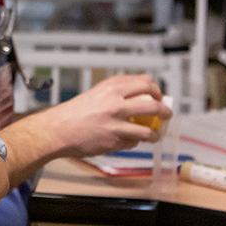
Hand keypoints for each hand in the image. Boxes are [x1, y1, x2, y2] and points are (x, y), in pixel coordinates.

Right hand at [44, 74, 173, 159]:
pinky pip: (133, 142)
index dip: (157, 90)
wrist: (59, 129)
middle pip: (154, 106)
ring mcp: (116, 123)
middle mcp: (116, 103)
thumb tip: (142, 95)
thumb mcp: (98, 93)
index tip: (158, 97)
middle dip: (165, 112)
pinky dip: (133, 142)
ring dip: (155, 134)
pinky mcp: (114, 140)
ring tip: (154, 135)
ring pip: (149, 130)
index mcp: (112, 88)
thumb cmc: (76, 112)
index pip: (146, 83)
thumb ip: (119, 92)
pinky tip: (127, 140)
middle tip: (166, 115)